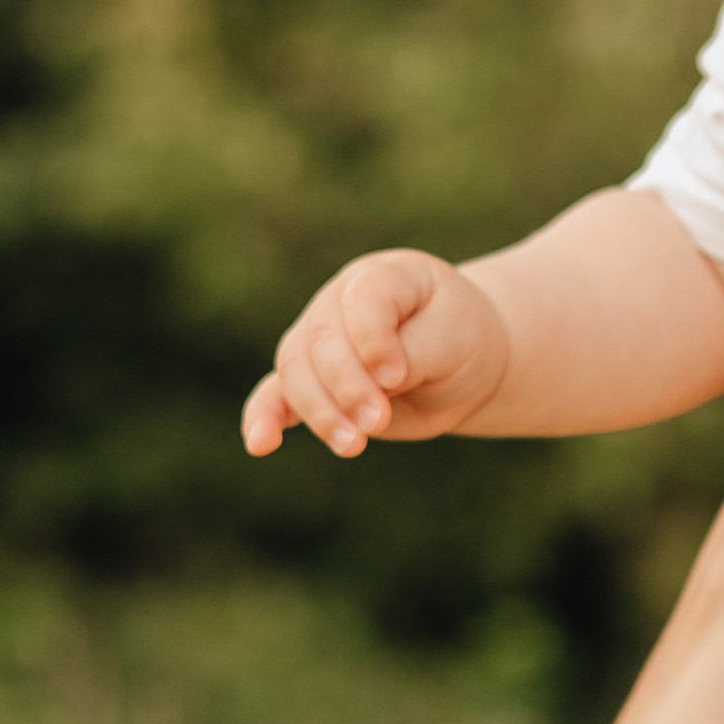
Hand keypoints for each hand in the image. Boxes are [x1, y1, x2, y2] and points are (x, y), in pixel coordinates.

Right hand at [243, 248, 508, 458]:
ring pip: (296, 372)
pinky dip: (264, 418)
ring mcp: (318, 340)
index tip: (397, 376)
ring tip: (353, 446)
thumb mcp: (452, 340)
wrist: (463, 363)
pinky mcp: (312, 383)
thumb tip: (375, 379)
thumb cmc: (460, 340)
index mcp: (381, 277)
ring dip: (320, 412)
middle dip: (347, 386)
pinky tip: (260, 444)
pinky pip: (276, 395)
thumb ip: (412, 352)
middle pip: (321, 341)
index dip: (372, 341)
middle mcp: (339, 302)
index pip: (362, 302)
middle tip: (378, 421)